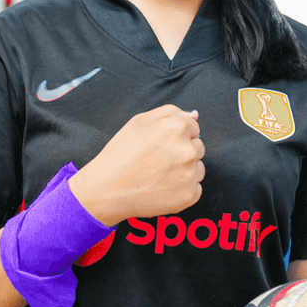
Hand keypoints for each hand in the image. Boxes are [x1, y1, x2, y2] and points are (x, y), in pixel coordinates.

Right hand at [70, 105, 203, 226]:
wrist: (107, 189)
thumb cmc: (120, 154)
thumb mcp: (138, 122)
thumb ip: (169, 112)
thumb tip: (194, 114)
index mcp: (177, 128)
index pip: (194, 128)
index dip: (175, 136)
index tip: (161, 145)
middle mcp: (188, 150)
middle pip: (198, 147)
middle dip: (182, 152)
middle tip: (157, 161)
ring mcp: (190, 174)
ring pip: (198, 168)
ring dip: (185, 171)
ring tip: (159, 175)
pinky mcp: (189, 195)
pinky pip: (195, 189)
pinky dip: (182, 189)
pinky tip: (163, 188)